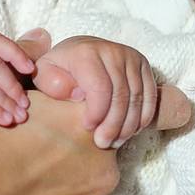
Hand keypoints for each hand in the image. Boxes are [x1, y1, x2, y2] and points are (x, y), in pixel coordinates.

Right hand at [0, 27, 120, 194]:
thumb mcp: (2, 98)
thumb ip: (35, 78)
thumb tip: (44, 37)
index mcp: (83, 128)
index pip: (89, 121)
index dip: (61, 129)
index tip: (37, 139)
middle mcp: (100, 170)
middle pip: (89, 164)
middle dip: (61, 166)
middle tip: (21, 170)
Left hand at [33, 35, 189, 149]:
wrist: (78, 51)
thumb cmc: (59, 69)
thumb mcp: (44, 74)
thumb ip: (52, 84)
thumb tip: (78, 95)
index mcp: (87, 52)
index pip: (100, 88)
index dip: (97, 113)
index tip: (88, 129)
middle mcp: (113, 51)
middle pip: (121, 95)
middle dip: (113, 124)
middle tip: (103, 143)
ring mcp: (131, 57)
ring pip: (137, 98)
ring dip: (128, 125)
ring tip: (115, 142)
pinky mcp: (143, 64)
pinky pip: (150, 95)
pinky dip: (143, 117)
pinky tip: (131, 131)